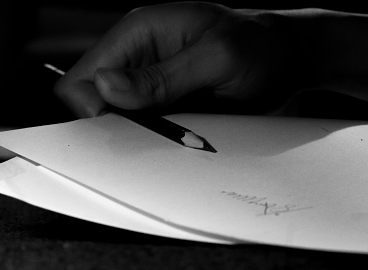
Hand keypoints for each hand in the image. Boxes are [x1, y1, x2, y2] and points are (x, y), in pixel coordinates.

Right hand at [54, 2, 302, 117]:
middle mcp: (138, 59)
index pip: (83, 77)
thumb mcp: (217, 58)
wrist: (284, 59)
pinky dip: (156, 139)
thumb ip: (164, 76)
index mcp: (138, 33)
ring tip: (174, 135)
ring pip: (119, 120)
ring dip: (138, 135)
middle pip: (94, 102)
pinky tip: (179, 138)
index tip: (122, 130)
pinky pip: (146, 127)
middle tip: (151, 136)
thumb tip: (106, 87)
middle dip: (113, 126)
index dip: (91, 109)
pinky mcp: (165, 103)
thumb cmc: (257, 47)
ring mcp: (150, 84)